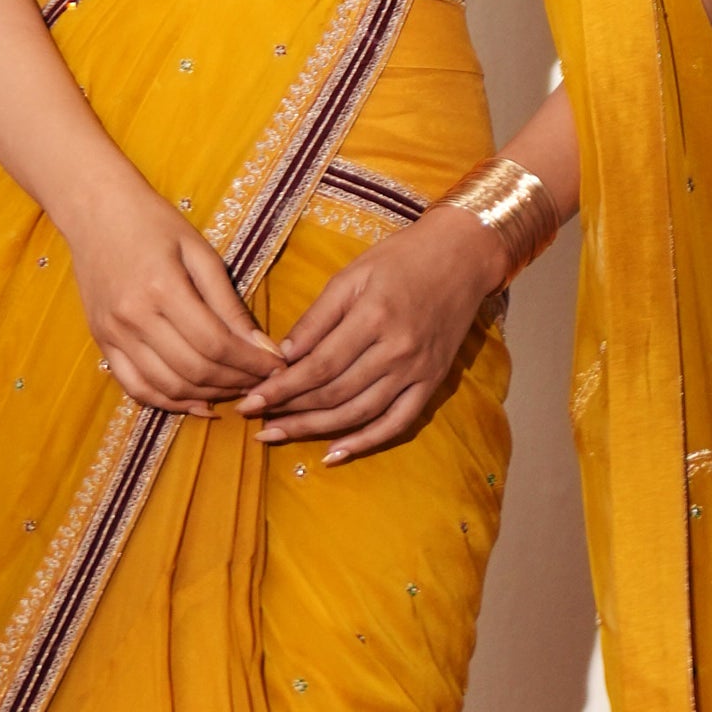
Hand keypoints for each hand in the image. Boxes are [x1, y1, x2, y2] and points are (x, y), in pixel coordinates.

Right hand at [67, 180, 281, 414]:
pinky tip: (196, 402)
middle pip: (194, 370)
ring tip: (235, 390)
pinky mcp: (102, 342)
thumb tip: (262, 347)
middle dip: (236, 382)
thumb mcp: (200, 252)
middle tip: (262, 381)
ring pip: (167, 386)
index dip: (251, 363)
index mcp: (163, 288)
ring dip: (207, 396)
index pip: (216, 343)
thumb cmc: (154, 223)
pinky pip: (136, 387)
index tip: (276, 367)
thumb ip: (229, 302)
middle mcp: (134, 317)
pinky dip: (168, 402)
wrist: (95, 210)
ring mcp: (114, 334)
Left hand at [241, 207, 509, 459]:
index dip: (280, 388)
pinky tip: (334, 454)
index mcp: (373, 317)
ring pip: (359, 413)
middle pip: (334, 394)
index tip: (249, 400)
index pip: (317, 366)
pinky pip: (397, 423)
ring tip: (279, 435)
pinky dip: (365, 442)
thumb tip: (283, 357)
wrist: (462, 257)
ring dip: (315, 430)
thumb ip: (317, 318)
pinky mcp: (432, 383)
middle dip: (290, 411)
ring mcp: (417, 371)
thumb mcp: (352, 275)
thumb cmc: (401, 259)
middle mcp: (397, 350)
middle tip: (255, 421)